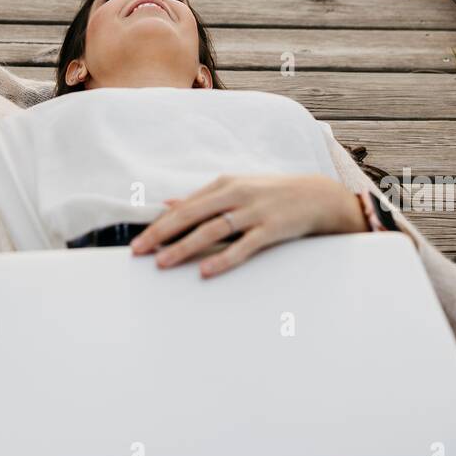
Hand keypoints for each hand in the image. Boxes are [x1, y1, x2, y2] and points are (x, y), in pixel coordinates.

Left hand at [130, 173, 363, 277]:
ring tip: (163, 262)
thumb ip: (202, 198)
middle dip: (161, 234)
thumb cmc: (271, 194)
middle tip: (139, 251)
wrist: (317, 195)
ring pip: (212, 230)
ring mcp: (253, 211)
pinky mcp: (271, 228)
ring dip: (184, 247)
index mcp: (223, 185)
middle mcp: (235, 194)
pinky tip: (205, 270)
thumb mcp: (235, 189)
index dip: (159, 224)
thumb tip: (168, 203)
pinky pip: (243, 246)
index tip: (138, 241)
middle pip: (191, 215)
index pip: (184, 207)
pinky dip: (222, 258)